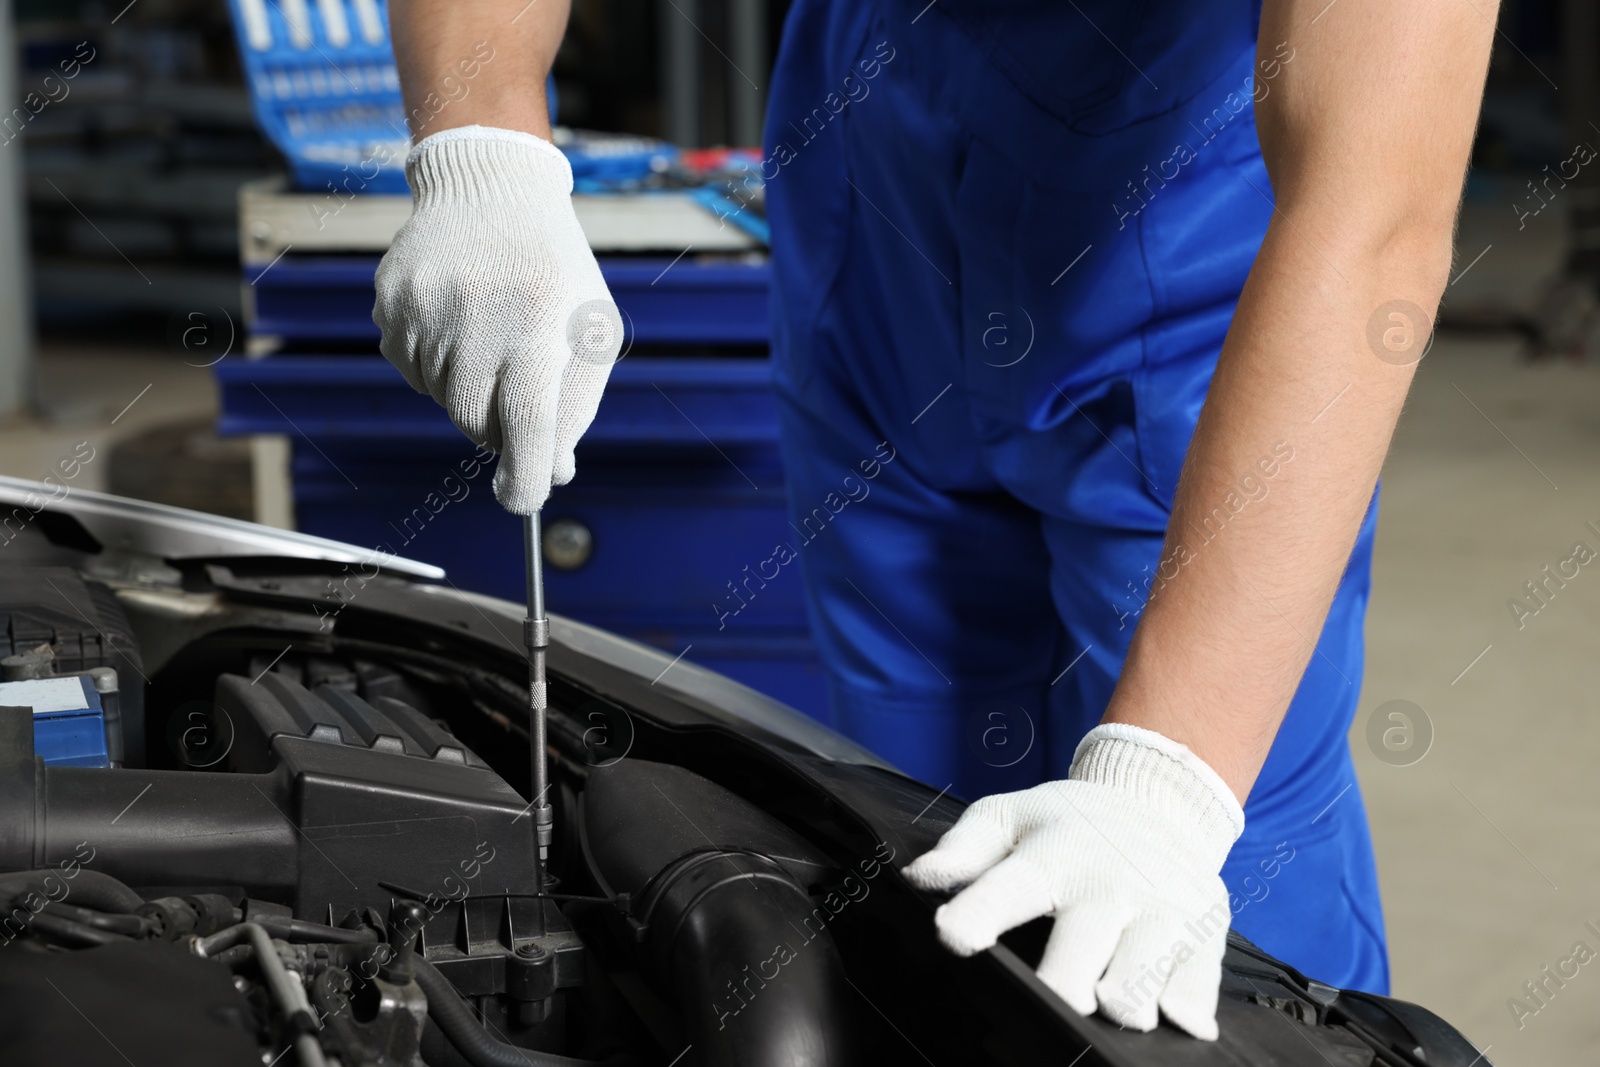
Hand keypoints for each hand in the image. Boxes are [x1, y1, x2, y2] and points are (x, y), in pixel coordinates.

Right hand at [374, 126, 622, 513]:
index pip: (526, 427)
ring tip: (491, 335)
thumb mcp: (589, 331)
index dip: (523, 478)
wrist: (490, 188)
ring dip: (471, 391)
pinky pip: (412, 371)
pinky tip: (459, 322)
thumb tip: (553, 473)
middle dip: (501, 426)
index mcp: (536, 327)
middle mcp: (476, 321)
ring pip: (443, 401)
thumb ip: (576, 406)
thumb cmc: (554, 268)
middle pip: (479, 425)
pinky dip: (438, 366)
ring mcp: (424, 313)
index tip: (522, 500)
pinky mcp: (390, 308)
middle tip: (518, 385)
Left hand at [902, 723, 1243, 1039]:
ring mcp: (1162, 908)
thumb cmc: (1070, 822)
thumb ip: (962, 849)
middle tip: (1051, 996)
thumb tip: (918, 877)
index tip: (955, 934)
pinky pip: (1196, 992)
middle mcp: (1108, 883)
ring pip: (1141, 981)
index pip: (1008, 888)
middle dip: (1061, 987)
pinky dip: (1183, 1011)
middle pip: (1079, 957)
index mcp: (1052, 855)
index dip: (978, 913)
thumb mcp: (1009, 816)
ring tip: (1109, 1004)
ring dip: (1123, 1003)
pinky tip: (1169, 1014)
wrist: (1158, 799)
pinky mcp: (1205, 930)